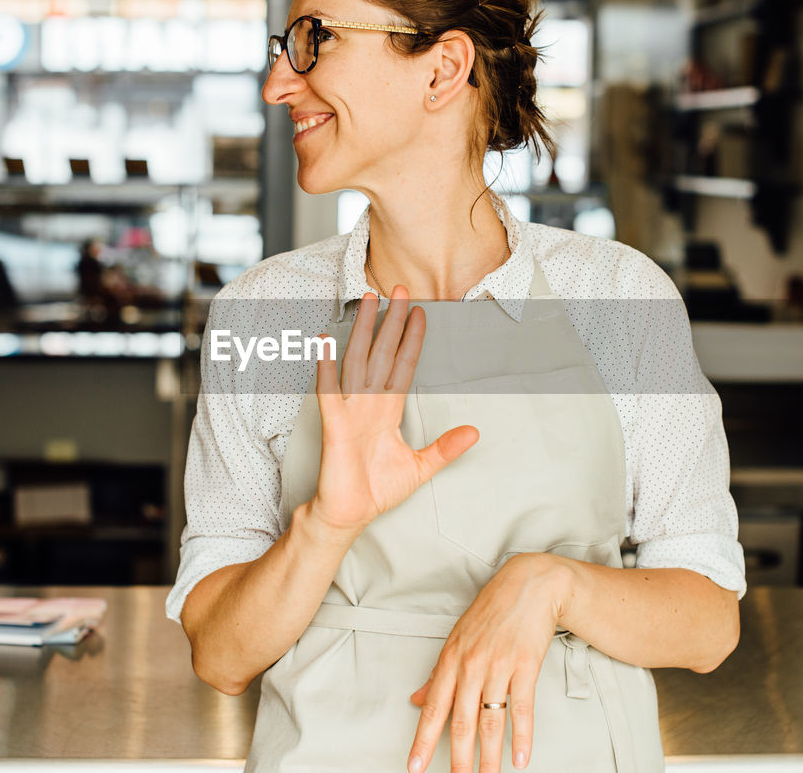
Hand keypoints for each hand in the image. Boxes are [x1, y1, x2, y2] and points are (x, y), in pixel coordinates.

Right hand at [310, 287, 477, 532]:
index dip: (412, 339)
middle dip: (392, 321)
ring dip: (364, 330)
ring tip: (370, 300)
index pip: (403, 366)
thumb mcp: (420, 467)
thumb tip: (475, 433)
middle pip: (382, 353)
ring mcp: (350, 410)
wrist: (350, 513)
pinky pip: (329, 389)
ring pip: (358, 359)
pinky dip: (327, 365)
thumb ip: (445, 448)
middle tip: (401, 288)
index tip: (421, 313)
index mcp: (388, 410)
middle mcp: (369, 403)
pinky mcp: (334, 424)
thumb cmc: (377, 490)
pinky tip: (327, 341)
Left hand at [407, 553, 565, 772]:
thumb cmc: (491, 612)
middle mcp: (471, 665)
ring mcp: (499, 666)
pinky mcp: (526, 666)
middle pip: (461, 721)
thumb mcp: (457, 640)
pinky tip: (521, 758)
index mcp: (451, 660)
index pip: (433, 708)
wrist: (529, 585)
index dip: (422, 740)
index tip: (414, 767)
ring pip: (490, 721)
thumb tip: (416, 700)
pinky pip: (522, 708)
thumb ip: (438, 675)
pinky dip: (522, 736)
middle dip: (457, 758)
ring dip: (489, 756)